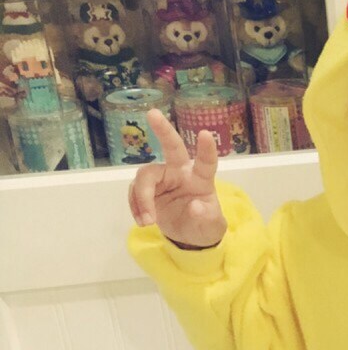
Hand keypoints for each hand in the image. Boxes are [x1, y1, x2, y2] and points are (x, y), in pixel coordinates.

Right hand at [128, 108, 226, 247]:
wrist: (187, 236)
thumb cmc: (204, 225)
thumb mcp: (211, 227)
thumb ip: (206, 218)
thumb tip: (195, 207)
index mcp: (201, 179)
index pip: (206, 162)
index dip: (206, 149)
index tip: (206, 134)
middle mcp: (180, 172)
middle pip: (171, 148)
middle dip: (163, 130)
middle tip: (153, 113)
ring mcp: (162, 178)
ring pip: (144, 176)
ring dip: (142, 199)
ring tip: (148, 222)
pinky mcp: (147, 188)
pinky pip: (134, 191)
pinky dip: (135, 206)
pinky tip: (142, 220)